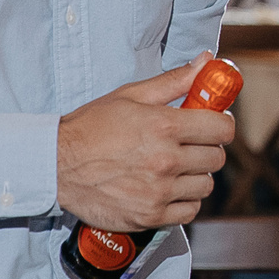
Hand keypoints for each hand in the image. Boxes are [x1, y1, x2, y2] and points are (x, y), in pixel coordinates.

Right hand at [55, 55, 233, 232]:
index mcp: (165, 126)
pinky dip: (185, 201)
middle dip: (207, 148)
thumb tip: (207, 61)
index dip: (221, 125)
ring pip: (205, 185)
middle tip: (190, 145)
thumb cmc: (92, 127)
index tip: (212, 126)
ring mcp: (158, 192)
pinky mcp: (149, 216)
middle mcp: (165, 161)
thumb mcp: (131, 95)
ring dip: (196, 176)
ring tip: (176, 168)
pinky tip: (169, 190)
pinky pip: (189, 211)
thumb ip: (175, 81)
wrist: (56, 165)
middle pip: (216, 158)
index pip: (222, 129)